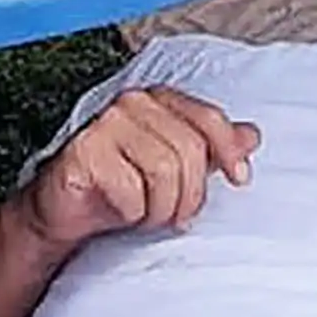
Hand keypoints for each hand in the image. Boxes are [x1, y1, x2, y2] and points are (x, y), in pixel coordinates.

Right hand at [15, 87, 259, 255]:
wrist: (65, 213)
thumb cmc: (119, 186)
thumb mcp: (175, 167)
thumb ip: (211, 147)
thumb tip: (251, 136)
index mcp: (159, 100)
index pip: (208, 118)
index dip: (229, 150)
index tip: (240, 179)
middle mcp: (133, 103)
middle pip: (190, 150)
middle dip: (190, 194)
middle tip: (178, 216)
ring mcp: (106, 124)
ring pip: (164, 170)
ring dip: (161, 207)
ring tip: (149, 215)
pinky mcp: (84, 152)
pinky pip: (131, 190)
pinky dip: (133, 212)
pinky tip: (123, 212)